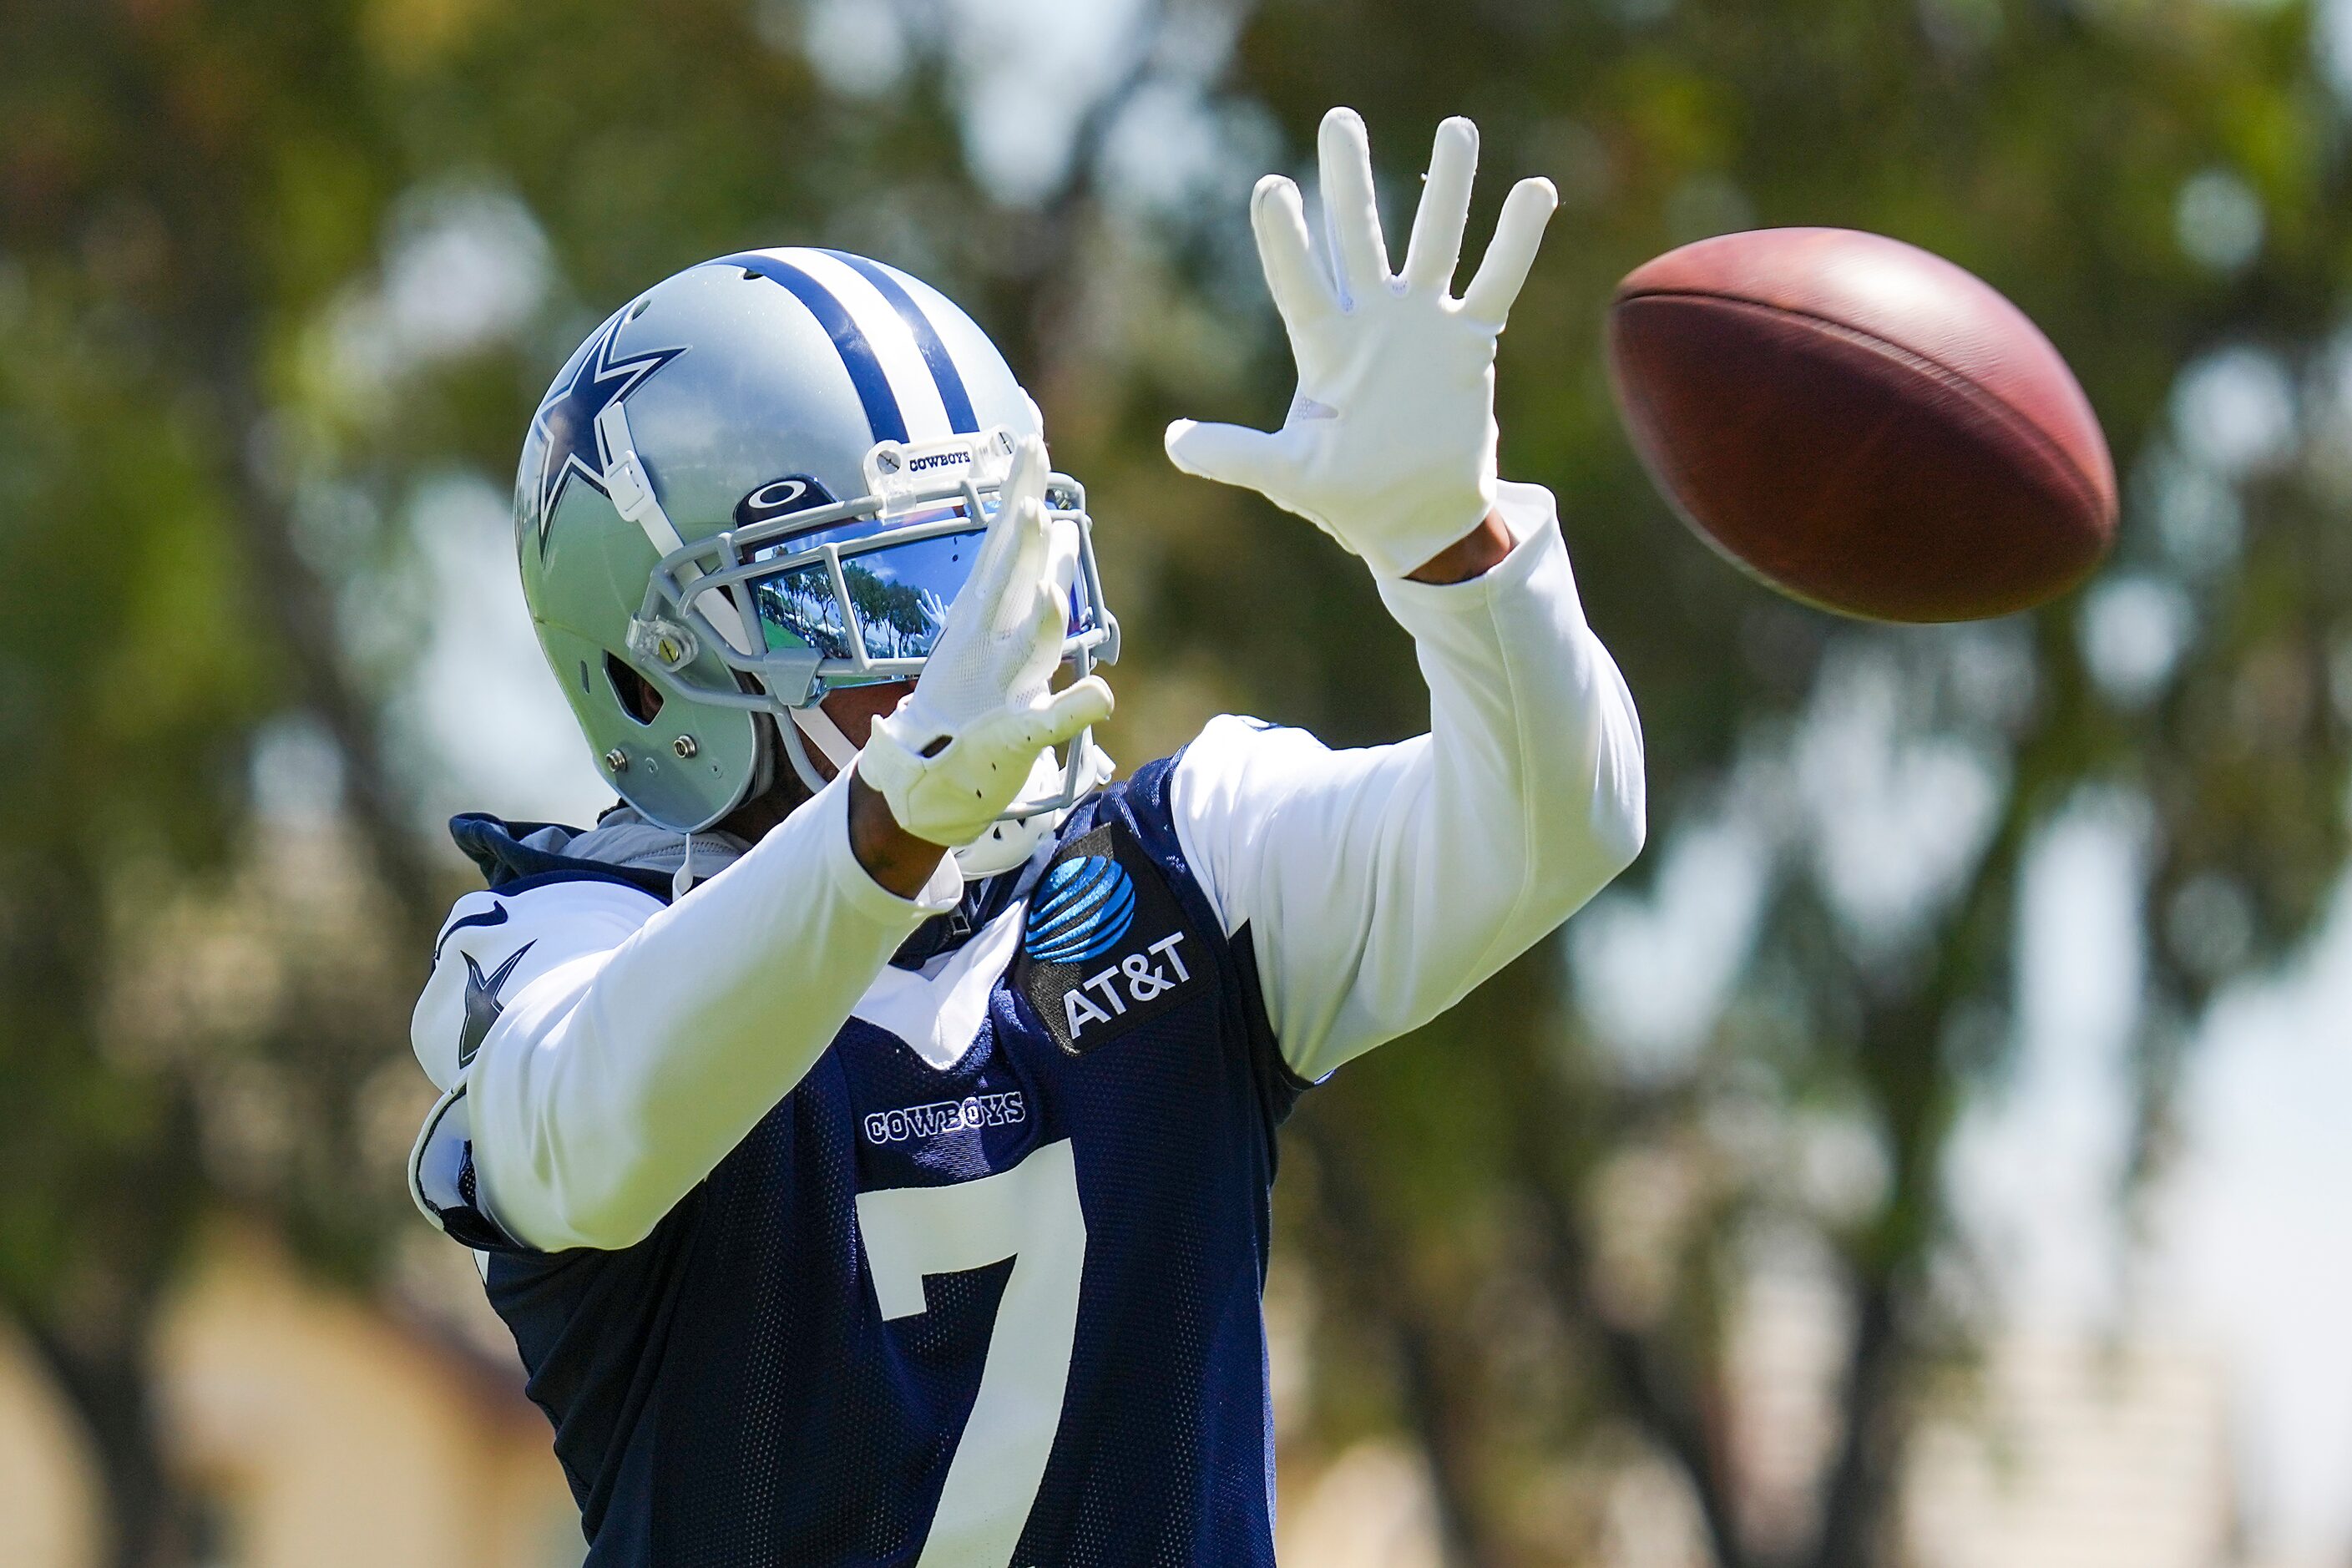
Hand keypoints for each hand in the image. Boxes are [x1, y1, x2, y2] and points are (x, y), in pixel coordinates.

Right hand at [857, 436, 1112, 850]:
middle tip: (1032, 487)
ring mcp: (998, 691)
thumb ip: (1038, 584)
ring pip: (1026, 645)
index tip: (1032, 445)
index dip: (1019, 497)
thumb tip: (1064, 531)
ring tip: (1049, 582)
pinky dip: (1070, 711)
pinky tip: (1102, 696)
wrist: (923, 779)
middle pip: (1008, 583)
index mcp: (987, 618)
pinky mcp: (1009, 740)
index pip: (1007, 548)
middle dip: (1020, 536)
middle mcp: (988, 646)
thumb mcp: (1007, 636)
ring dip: (1040, 612)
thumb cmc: (972, 704)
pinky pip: (1042, 726)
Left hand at [1164, 108, 1555, 579]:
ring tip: (1456, 127)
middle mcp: (1371, 320)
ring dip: (1447, 187)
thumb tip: (1172, 444)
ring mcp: (1422, 324)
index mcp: (1323, 347)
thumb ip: (1235, 455)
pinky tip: (1535, 191)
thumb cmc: (1347, 495)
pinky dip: (1515, 240)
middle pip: (1358, 237)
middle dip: (1349, 181)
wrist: (1416, 517)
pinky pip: (1496, 280)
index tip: (1273, 188)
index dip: (1286, 240)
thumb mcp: (1288, 475)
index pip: (1299, 281)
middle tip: (1339, 122)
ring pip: (1435, 241)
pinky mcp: (1470, 340)